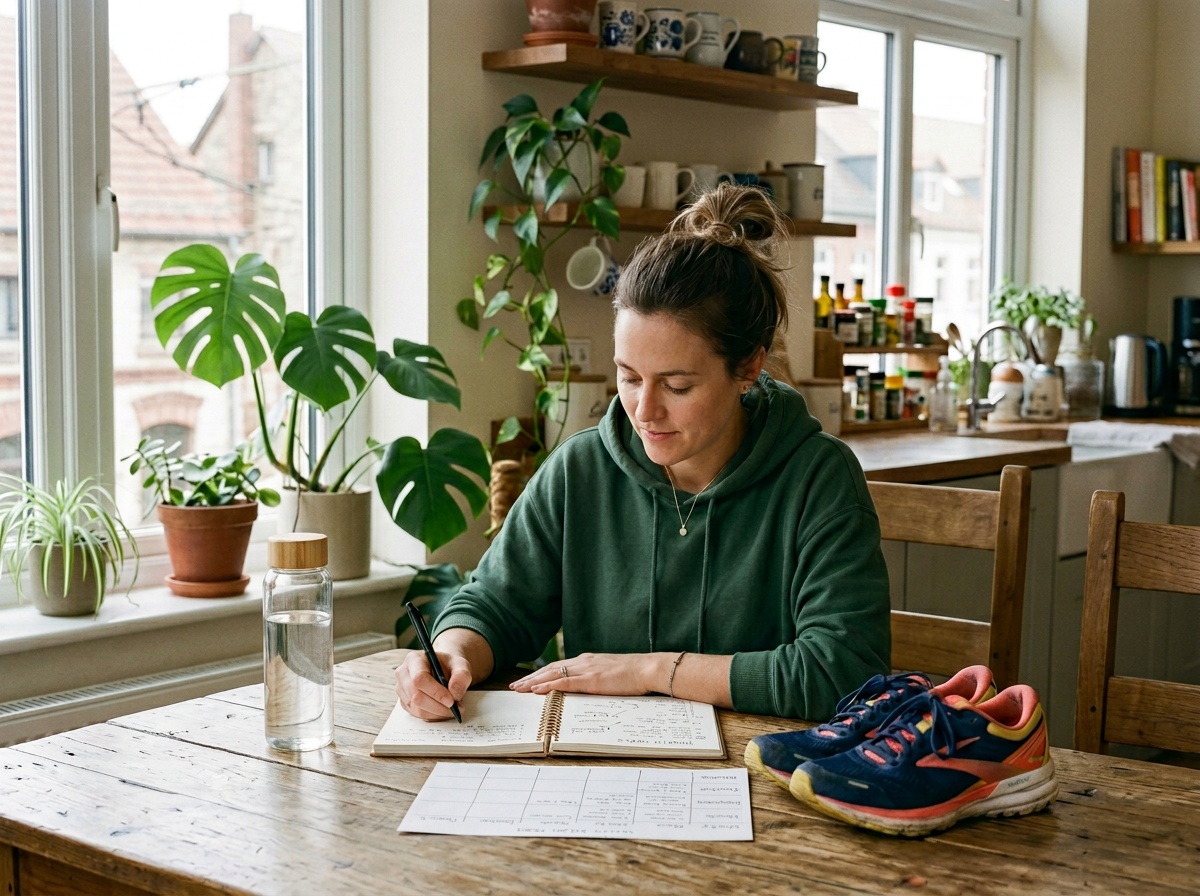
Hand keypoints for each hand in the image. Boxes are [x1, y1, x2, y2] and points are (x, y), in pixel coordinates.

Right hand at [394, 647, 472, 719]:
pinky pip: (417, 714)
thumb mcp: (461, 665)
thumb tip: (454, 694)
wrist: (443, 669)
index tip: (451, 701)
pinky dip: (433, 715)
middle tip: (456, 708)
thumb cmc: (450, 665)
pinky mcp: (404, 702)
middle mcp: (403, 673)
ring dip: (437, 712)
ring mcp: (401, 689)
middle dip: (438, 706)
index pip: (419, 678)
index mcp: (414, 659)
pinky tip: (442, 709)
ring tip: (452, 708)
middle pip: (416, 696)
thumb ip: (461, 676)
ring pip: (417, 708)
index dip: (435, 692)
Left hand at [510, 652, 666, 696]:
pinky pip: (563, 682)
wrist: (648, 669)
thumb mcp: (611, 675)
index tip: (528, 680)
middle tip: (515, 686)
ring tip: (519, 689)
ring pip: (552, 674)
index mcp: (588, 661)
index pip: (559, 667)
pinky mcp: (590, 679)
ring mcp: (586, 669)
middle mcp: (583, 662)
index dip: (542, 674)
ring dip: (533, 682)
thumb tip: (589, 688)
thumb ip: (597, 679)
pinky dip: (548, 686)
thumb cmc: (634, 674)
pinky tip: (536, 690)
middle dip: (531, 678)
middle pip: (550, 669)